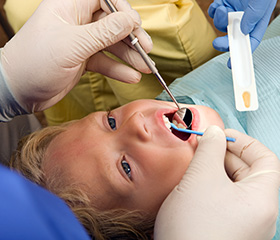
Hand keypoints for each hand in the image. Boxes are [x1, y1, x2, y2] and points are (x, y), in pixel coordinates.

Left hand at [0, 0, 152, 111]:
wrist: (19, 91)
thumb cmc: (35, 62)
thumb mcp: (72, 45)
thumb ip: (104, 32)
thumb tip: (130, 20)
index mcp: (69, 6)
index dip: (122, 9)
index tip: (135, 24)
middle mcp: (77, 22)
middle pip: (112, 23)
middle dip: (131, 36)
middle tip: (147, 49)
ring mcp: (81, 42)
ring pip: (112, 44)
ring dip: (129, 56)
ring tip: (145, 67)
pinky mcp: (83, 60)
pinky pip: (106, 61)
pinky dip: (118, 69)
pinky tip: (131, 76)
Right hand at [154, 126, 279, 239]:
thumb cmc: (194, 226)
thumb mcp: (201, 178)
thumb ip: (210, 149)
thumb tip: (214, 132)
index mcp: (262, 199)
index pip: (265, 159)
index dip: (243, 142)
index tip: (220, 135)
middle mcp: (258, 213)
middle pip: (249, 171)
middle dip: (225, 154)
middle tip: (202, 147)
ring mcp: (243, 222)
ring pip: (234, 184)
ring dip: (216, 169)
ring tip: (196, 164)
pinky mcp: (227, 228)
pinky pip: (224, 198)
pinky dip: (211, 185)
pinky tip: (194, 183)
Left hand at [208, 0, 275, 65]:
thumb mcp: (261, 2)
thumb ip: (253, 17)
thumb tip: (242, 32)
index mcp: (257, 21)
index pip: (249, 42)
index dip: (241, 55)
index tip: (231, 64)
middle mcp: (244, 18)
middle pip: (232, 37)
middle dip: (224, 42)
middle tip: (217, 44)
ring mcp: (233, 10)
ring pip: (221, 24)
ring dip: (219, 20)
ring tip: (223, 8)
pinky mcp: (224, 2)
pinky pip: (215, 12)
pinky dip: (214, 11)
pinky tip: (218, 5)